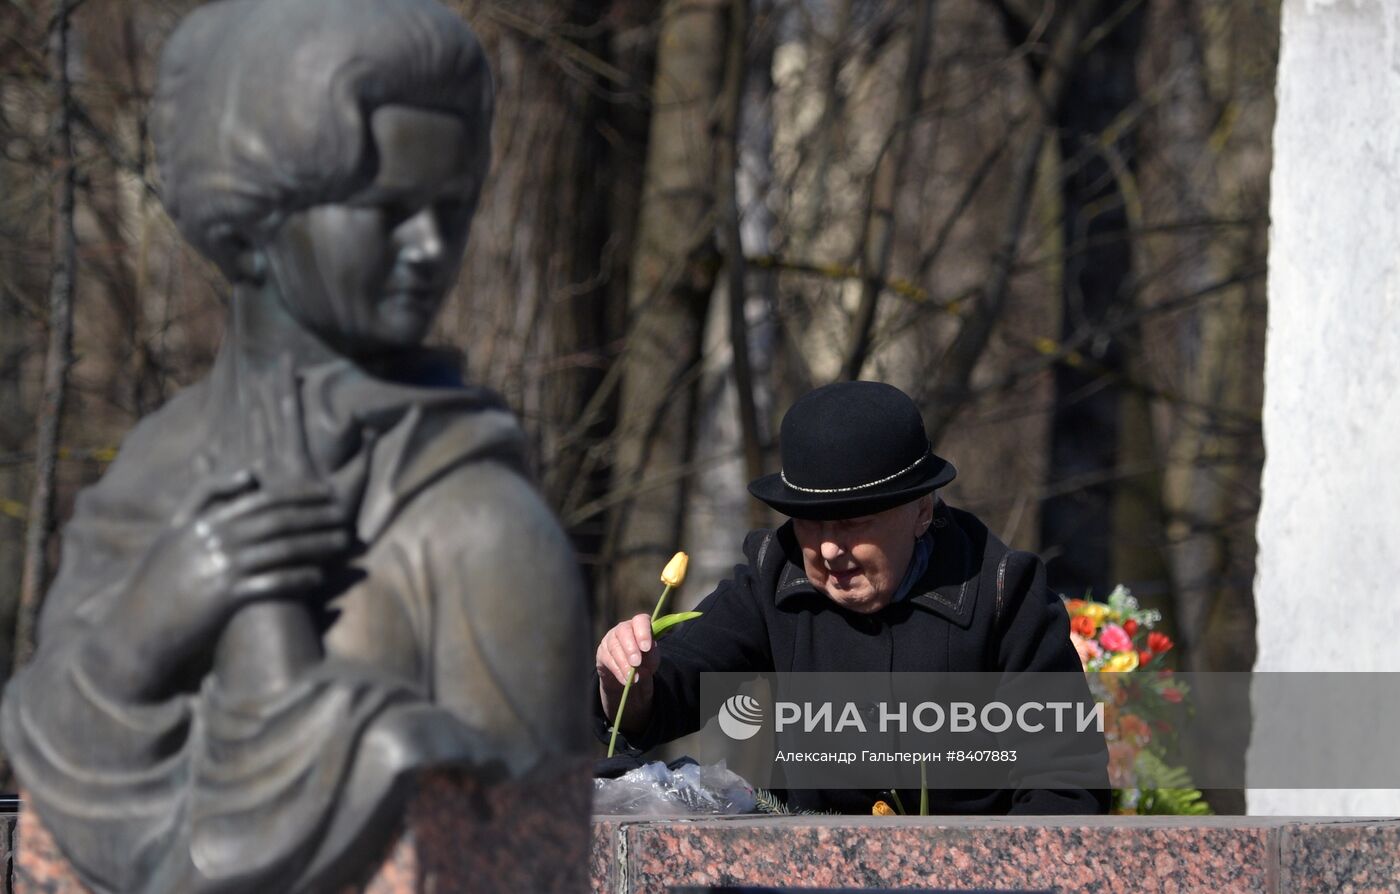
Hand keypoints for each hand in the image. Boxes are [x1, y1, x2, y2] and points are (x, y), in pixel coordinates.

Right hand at [94, 469, 353, 697]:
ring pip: (280, 549)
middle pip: (276, 521)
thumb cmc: (156, 581)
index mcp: (201, 521)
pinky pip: (271, 583)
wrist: (135, 631)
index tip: (325, 492)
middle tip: (345, 514)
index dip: (297, 494)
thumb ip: (205, 500)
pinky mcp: (225, 598)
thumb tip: (250, 475)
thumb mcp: (173, 533)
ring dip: (317, 544)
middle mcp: (212, 539)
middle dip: (315, 516)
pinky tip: (318, 576)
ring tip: (342, 542)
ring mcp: (220, 568)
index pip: (259, 499)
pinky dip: (297, 577)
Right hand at [596, 613, 658, 730]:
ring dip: (624, 661)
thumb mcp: (653, 662)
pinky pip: (607, 659)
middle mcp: (623, 631)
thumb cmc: (644, 667)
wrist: (630, 682)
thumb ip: (652, 656)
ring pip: (614, 646)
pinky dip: (617, 670)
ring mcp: (610, 641)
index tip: (647, 646)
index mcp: (639, 627)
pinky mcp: (602, 655)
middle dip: (631, 648)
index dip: (643, 631)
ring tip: (633, 675)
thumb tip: (648, 652)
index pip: (640, 620)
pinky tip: (625, 679)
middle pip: (624, 632)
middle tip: (638, 664)